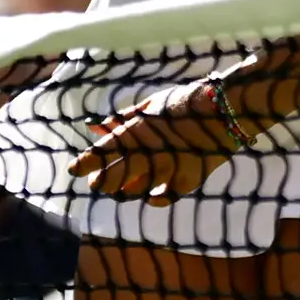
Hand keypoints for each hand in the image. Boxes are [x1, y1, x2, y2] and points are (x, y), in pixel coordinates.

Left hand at [67, 76, 255, 202]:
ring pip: (134, 190)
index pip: (101, 153)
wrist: (224, 110)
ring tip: (122, 186)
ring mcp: (166, 171)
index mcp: (135, 132)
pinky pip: (163, 197)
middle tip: (98, 182)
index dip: (85, 163)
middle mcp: (147, 154)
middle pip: (113, 177)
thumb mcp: (149, 105)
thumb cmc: (183, 102)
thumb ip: (122, 119)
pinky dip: (155, 196)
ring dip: (125, 188)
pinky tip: (152, 194)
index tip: (75, 170)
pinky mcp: (185, 182)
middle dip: (102, 181)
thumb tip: (96, 126)